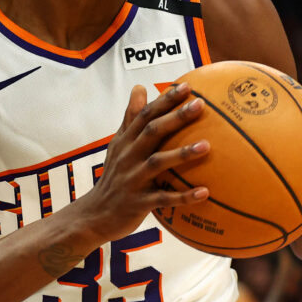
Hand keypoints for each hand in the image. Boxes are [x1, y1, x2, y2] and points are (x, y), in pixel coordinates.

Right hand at [78, 82, 210, 244]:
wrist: (94, 215)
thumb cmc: (114, 177)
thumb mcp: (117, 145)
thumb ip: (130, 118)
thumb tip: (140, 87)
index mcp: (125, 142)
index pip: (144, 115)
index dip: (164, 100)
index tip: (186, 87)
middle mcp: (128, 157)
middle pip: (152, 132)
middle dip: (176, 117)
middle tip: (200, 105)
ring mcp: (133, 180)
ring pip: (158, 163)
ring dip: (181, 154)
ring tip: (206, 146)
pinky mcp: (138, 203)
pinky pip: (163, 199)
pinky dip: (183, 196)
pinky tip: (204, 192)